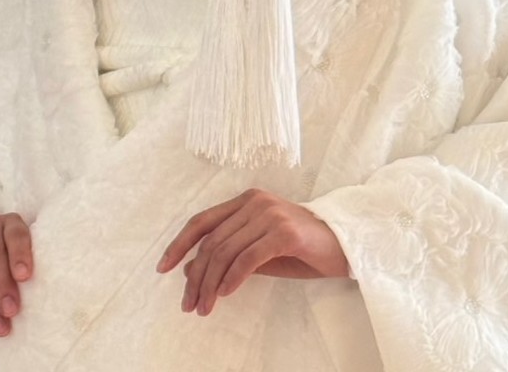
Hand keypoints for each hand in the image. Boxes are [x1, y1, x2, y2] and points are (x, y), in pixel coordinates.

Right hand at [0, 209, 32, 336]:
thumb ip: (23, 272)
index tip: (25, 277)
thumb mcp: (17, 263)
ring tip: (0, 324)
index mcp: (10, 222)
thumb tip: (34, 299)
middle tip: (11, 311)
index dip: (20, 254)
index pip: (16, 233)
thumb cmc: (4, 263)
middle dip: (3, 285)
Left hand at [156, 188, 348, 316]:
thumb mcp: (259, 252)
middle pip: (211, 240)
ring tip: (204, 307)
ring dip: (211, 284)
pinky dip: (233, 278)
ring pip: (226, 251)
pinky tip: (225, 294)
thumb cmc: (302, 250)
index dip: (179, 244)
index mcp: (246, 200)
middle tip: (188, 304)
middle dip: (195, 275)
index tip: (162, 268)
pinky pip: (249, 258)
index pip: (202, 221)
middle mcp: (255, 202)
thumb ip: (230, 255)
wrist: (345, 246)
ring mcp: (270, 214)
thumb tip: (191, 269)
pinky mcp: (285, 232)